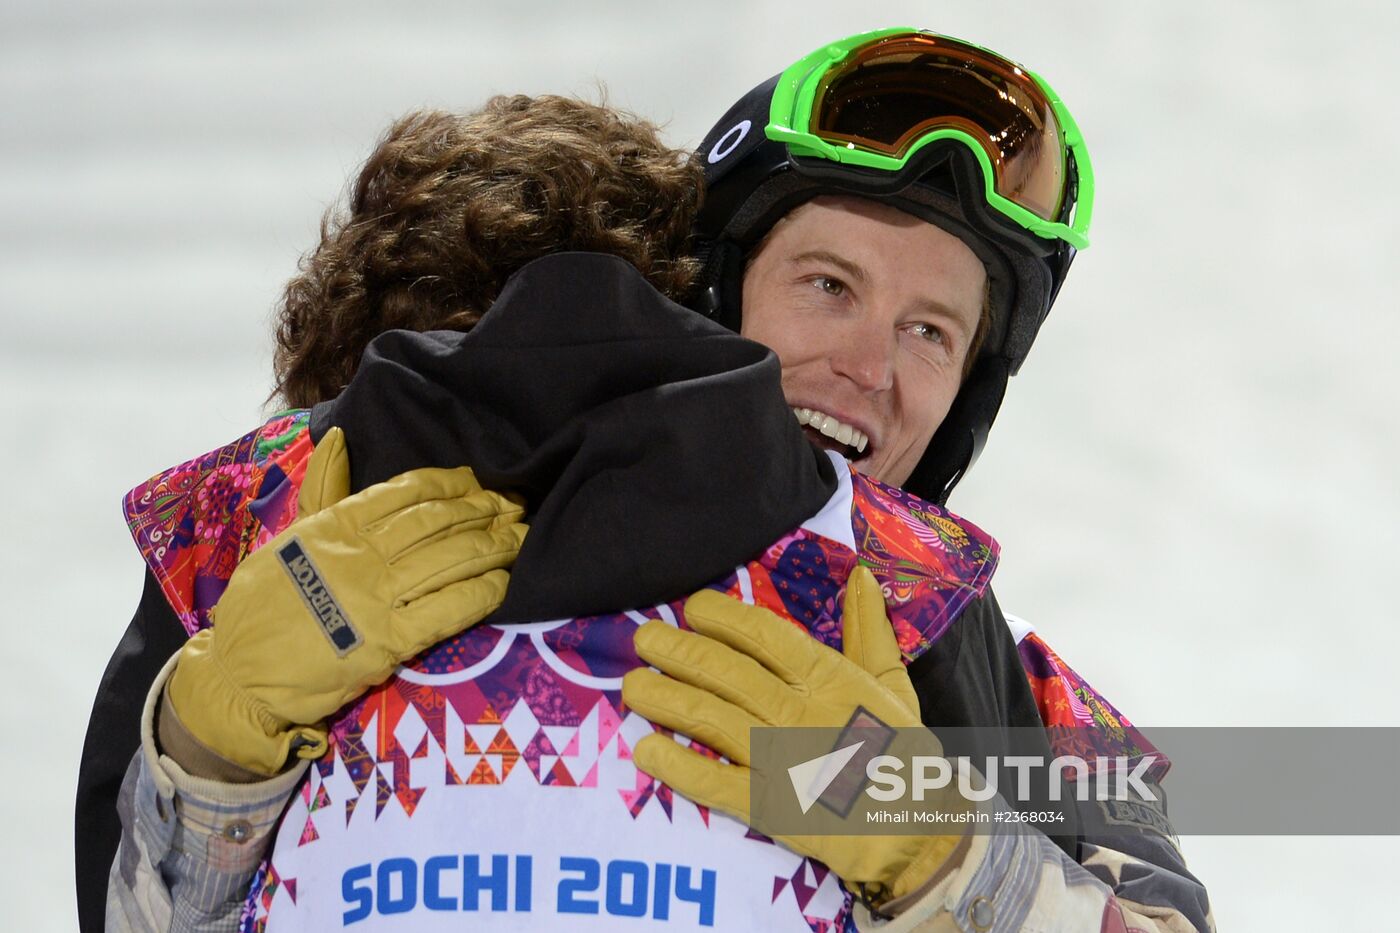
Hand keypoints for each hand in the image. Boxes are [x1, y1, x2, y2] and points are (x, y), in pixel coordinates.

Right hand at [167, 427, 526, 774]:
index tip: (479, 481)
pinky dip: (481, 593)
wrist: (240, 674)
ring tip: (523, 537)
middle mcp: (361, 554)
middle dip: (484, 510)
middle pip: (438, 522)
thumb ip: (323, 490)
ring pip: (450, 560)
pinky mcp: (388, 642)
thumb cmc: (264, 605)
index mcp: (337, 525)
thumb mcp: (289, 537)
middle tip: (518, 505)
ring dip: (494, 546)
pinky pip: (447, 609)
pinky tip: (504, 583)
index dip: (451, 484)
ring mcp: (376, 597)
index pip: (407, 492)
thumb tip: (339, 437)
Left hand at [623, 566, 963, 905]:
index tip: (692, 608)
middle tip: (643, 639)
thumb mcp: (892, 684)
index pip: (764, 635)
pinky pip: (714, 782)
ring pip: (711, 718)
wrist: (920, 831)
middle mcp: (799, 712)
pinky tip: (646, 750)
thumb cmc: (902, 753)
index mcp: (829, 678)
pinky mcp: (769, 807)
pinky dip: (678, 766)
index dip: (722, 617)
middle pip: (725, 672)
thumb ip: (870, 629)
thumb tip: (861, 575)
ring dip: (666, 699)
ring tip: (632, 686)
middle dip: (678, 651)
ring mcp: (781, 760)